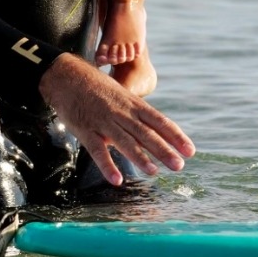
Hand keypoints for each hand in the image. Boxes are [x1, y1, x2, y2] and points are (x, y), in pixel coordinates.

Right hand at [36, 53, 195, 185]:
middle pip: (146, 133)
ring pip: (125, 141)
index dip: (176, 136)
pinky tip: (117, 180)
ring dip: (140, 157)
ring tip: (154, 172)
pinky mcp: (85, 130)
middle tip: (180, 166)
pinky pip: (98, 150)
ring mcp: (104, 121)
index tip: (190, 150)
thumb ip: (135, 116)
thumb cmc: (98, 88)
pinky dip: (107, 166)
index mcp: (134, 104)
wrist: (67, 76)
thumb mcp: (122, 96)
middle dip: (164, 150)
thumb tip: (152, 135)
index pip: (160, 121)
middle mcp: (122, 112)